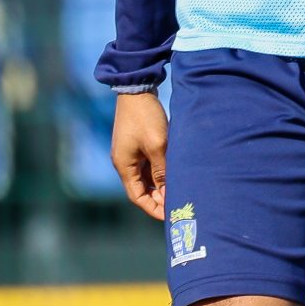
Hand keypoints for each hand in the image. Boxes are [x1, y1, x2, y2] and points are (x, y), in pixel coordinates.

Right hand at [110, 90, 167, 221]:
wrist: (137, 89)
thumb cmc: (146, 117)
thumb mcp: (157, 145)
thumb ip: (162, 171)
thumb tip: (168, 193)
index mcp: (124, 165)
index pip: (137, 197)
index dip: (153, 208)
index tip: (171, 216)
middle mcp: (124, 162)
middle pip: (142, 189)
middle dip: (159, 199)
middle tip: (180, 204)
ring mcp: (130, 153)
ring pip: (147, 178)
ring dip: (161, 186)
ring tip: (180, 191)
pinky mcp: (138, 145)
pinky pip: (149, 166)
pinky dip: (160, 173)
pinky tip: (174, 174)